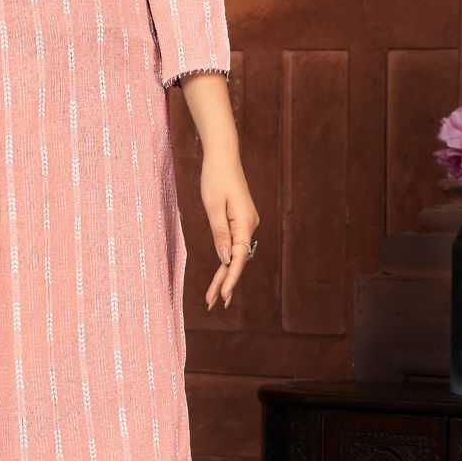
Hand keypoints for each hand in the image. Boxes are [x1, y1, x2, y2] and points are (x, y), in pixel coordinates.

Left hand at [200, 154, 259, 310]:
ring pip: (236, 255)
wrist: (223, 156)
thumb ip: (220, 234)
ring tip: (214, 297)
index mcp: (244, 223)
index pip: (238, 258)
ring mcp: (246, 223)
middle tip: (212, 305)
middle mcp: (249, 225)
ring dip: (225, 275)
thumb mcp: (213, 206)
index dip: (230, 279)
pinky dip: (227, 260)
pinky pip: (234, 245)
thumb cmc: (215, 177)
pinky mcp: (240, 220)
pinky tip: (222, 273)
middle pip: (238, 260)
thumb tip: (225, 259)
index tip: (222, 297)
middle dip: (225, 283)